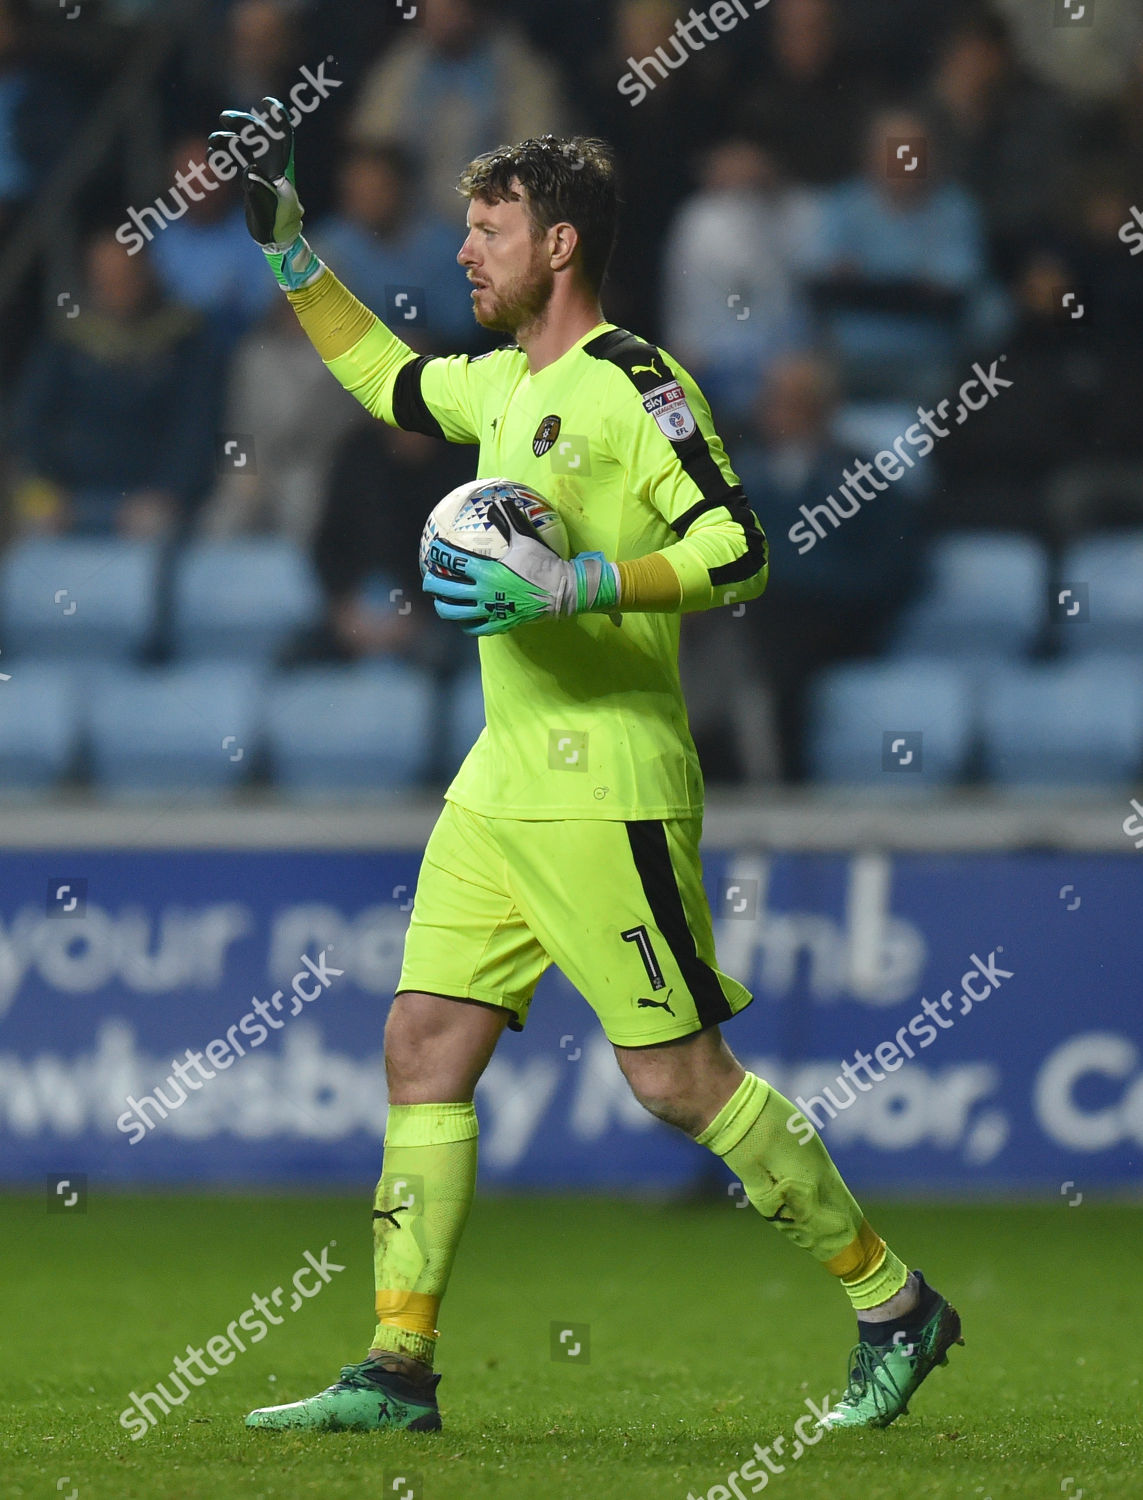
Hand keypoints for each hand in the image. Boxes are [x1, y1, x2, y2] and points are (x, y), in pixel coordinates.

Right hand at [208, 96, 320, 289]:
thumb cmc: (277, 228)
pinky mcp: (251, 178)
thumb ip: (259, 194)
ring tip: (212, 143)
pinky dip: (225, 155)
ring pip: (244, 146)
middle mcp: (272, 166)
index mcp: (281, 170)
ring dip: (228, 140)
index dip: (278, 120)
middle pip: (258, 137)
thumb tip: (249, 173)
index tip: (268, 103)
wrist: (277, 240)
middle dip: (242, 124)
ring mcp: (261, 170)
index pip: (282, 139)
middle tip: (224, 118)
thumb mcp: (269, 214)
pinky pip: (237, 159)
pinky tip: (213, 157)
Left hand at [423, 497, 617, 635]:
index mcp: (486, 571)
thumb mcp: (525, 539)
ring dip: (443, 607)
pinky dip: (465, 624)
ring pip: (455, 613)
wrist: (561, 591)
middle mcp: (483, 593)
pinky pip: (474, 628)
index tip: (432, 550)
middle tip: (428, 579)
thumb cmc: (543, 564)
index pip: (454, 562)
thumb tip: (497, 502)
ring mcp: (489, 611)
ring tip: (440, 602)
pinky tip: (463, 620)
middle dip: (431, 584)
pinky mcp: (498, 624)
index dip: (439, 555)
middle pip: (446, 590)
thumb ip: (508, 521)